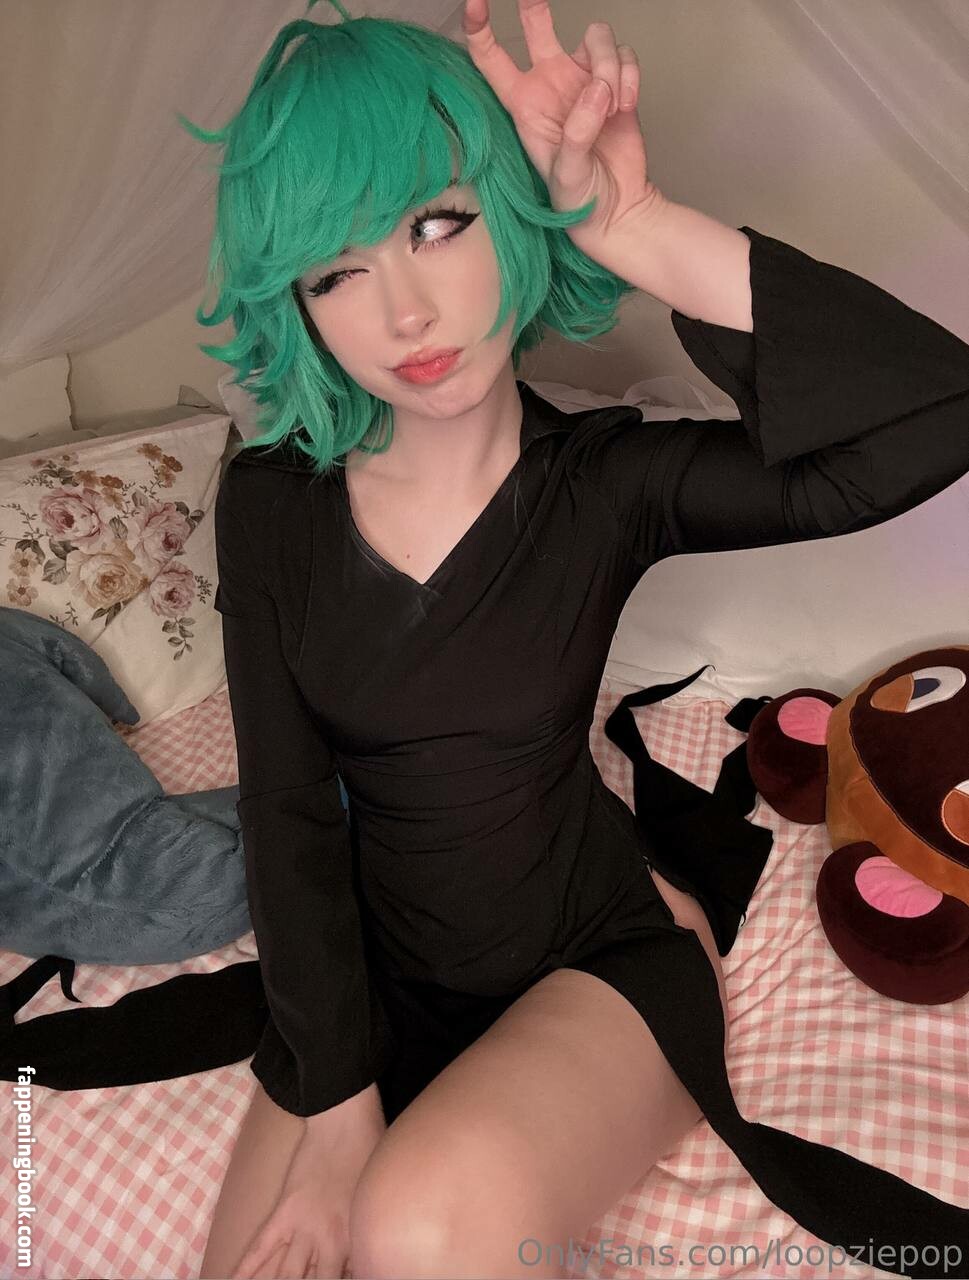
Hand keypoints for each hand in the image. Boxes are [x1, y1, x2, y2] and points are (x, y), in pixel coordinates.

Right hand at [230, 1113, 383, 1279]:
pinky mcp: (283, 1213)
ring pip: (285, 1274)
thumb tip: (356, 1264)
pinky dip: (244, 1268)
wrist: (346, 1121)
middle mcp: (328, 1241)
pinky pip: (260, 1247)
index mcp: (355, 1238)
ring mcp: (302, 1227)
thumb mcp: (374, 1201)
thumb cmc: (371, 1154)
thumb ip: (362, 1236)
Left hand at [463, 0, 666, 257]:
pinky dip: (630, 76)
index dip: (479, 27)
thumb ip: (579, 131)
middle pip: (538, 25)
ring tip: (614, 106)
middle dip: (536, 4)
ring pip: (595, 38)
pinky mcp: (616, 84)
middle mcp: (550, 85)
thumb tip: (599, 89)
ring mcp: (583, 81)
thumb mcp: (567, 174)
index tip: (477, 1)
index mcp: (523, 105)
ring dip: (608, 65)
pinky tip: (626, 107)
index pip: (491, 59)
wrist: (618, 210)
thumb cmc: (580, 201)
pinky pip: (624, 57)